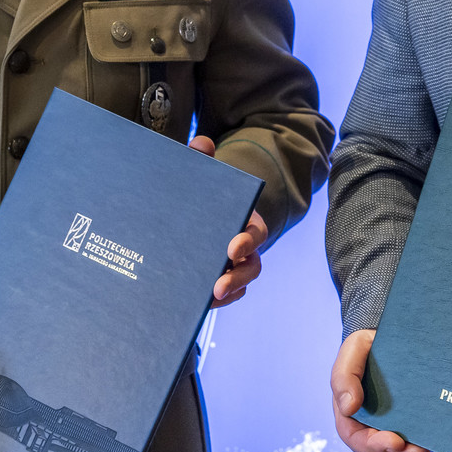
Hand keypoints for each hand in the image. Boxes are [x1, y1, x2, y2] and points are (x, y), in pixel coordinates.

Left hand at [191, 135, 268, 307]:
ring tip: (208, 301)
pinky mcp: (218, 279)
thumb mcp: (202, 177)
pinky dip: (215, 302)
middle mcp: (243, 246)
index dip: (247, 242)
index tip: (232, 249)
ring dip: (227, 294)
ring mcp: (232, 266)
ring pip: (239, 284)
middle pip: (251, 265)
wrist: (196, 213)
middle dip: (237, 277)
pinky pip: (223, 296)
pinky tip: (197, 306)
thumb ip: (202, 160)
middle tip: (218, 286)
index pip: (255, 232)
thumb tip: (200, 144)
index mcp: (244, 220)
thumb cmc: (203, 194)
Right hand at [330, 329, 429, 451]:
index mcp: (349, 412)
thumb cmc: (366, 346)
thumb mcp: (353, 352)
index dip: (374, 446)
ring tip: (423, 450)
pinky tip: (430, 442)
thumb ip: (344, 377)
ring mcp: (385, 426)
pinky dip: (417, 449)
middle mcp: (365, 424)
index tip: (396, 441)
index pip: (356, 439)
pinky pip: (408, 446)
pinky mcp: (405, 424)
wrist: (391, 338)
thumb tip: (348, 407)